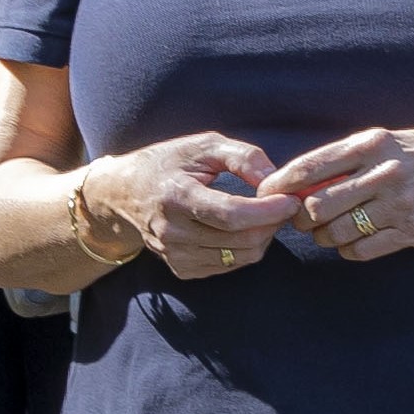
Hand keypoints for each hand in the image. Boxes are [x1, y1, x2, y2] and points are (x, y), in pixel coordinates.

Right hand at [75, 131, 294, 279]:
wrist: (124, 194)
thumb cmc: (168, 163)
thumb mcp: (203, 145)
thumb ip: (243, 156)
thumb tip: (273, 179)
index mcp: (177, 196)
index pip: (230, 214)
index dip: (267, 211)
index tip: (290, 200)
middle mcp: (173, 231)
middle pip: (240, 240)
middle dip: (272, 223)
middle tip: (283, 204)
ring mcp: (175, 254)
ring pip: (240, 257)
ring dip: (263, 237)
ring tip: (265, 214)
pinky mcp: (181, 269)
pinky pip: (229, 265)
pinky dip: (246, 249)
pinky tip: (242, 229)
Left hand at [267, 125, 413, 264]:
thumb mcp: (392, 141)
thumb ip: (350, 157)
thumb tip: (303, 179)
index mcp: (372, 144)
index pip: (311, 166)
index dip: (281, 183)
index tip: (266, 193)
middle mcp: (382, 173)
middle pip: (316, 205)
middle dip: (299, 217)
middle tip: (298, 220)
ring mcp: (398, 205)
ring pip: (336, 231)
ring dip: (323, 237)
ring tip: (327, 232)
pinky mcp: (411, 232)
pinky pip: (362, 250)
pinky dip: (348, 250)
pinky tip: (351, 242)